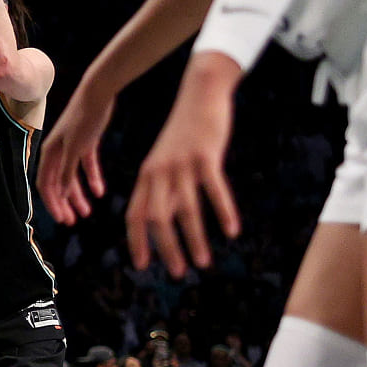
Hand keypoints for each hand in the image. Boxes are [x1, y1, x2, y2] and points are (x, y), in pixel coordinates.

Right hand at [38, 74, 116, 224]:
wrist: (99, 92)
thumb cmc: (84, 118)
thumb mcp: (76, 148)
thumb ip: (68, 172)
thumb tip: (62, 194)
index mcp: (49, 153)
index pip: (46, 184)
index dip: (53, 203)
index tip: (63, 220)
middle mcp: (57, 152)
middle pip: (57, 184)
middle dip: (64, 204)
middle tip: (73, 222)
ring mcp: (71, 147)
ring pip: (72, 178)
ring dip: (78, 195)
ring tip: (87, 212)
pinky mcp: (86, 142)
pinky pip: (86, 166)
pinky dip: (92, 179)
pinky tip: (100, 192)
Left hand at [127, 52, 242, 276]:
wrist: (199, 94)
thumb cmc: (184, 134)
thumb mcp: (166, 161)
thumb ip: (163, 190)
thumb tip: (166, 223)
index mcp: (146, 176)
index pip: (135, 215)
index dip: (137, 242)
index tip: (143, 265)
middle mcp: (159, 173)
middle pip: (157, 219)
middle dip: (166, 249)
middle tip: (178, 272)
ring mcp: (182, 165)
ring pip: (185, 210)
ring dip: (194, 240)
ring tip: (203, 263)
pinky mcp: (205, 156)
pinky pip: (214, 190)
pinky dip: (223, 212)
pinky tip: (232, 231)